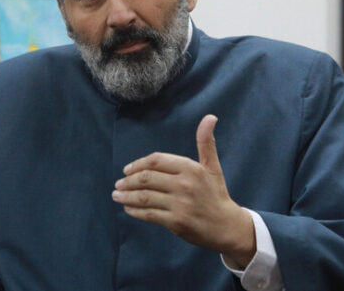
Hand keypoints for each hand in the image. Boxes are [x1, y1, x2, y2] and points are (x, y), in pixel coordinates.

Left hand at [112, 114, 256, 267]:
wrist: (227, 227)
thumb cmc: (216, 194)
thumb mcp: (212, 167)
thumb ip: (206, 142)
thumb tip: (210, 117)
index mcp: (190, 168)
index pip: (156, 161)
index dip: (138, 164)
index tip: (126, 170)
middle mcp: (184, 185)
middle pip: (147, 178)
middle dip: (128, 181)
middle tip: (118, 184)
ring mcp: (180, 204)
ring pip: (144, 197)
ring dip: (126, 196)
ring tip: (116, 195)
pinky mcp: (176, 222)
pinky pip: (149, 214)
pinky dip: (134, 211)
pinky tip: (128, 208)